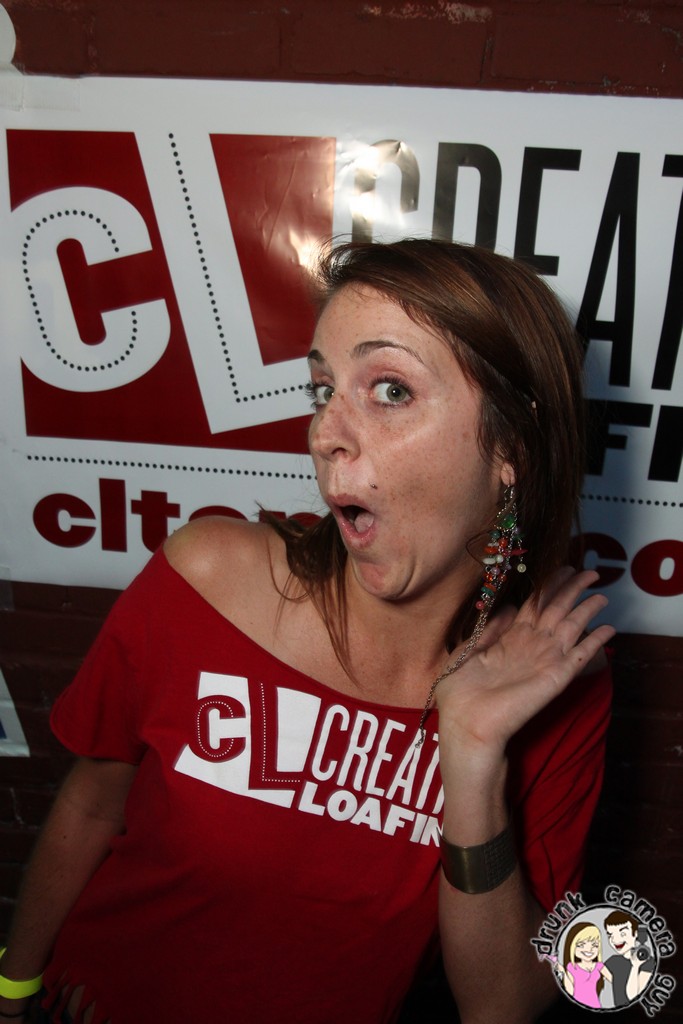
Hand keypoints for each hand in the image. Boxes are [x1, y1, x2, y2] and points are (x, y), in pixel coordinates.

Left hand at [434, 568, 614, 764]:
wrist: (465, 722)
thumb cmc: (459, 692)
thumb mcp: (466, 650)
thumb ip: (488, 628)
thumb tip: (508, 606)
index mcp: (509, 638)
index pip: (535, 606)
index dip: (549, 587)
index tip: (563, 569)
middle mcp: (531, 646)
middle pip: (557, 610)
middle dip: (573, 590)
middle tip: (589, 572)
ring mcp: (545, 660)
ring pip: (572, 627)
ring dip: (588, 610)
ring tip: (602, 594)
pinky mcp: (556, 677)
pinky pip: (580, 656)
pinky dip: (595, 642)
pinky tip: (608, 629)